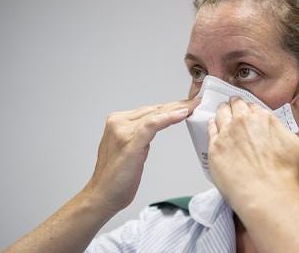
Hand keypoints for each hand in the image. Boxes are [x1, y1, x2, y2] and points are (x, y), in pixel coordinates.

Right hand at [83, 98, 199, 213]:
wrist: (103, 195)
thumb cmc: (117, 177)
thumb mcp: (131, 148)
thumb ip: (140, 134)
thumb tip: (158, 124)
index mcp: (118, 122)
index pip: (150, 110)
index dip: (170, 107)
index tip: (187, 104)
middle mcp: (118, 123)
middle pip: (154, 110)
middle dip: (177, 105)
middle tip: (195, 102)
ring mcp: (122, 131)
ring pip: (155, 115)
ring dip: (176, 109)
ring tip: (193, 106)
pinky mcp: (130, 142)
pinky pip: (152, 125)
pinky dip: (168, 118)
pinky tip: (181, 114)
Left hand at [207, 97, 298, 210]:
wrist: (267, 195)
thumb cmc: (285, 176)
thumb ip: (285, 135)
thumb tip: (280, 135)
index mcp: (265, 119)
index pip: (253, 107)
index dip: (251, 110)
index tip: (249, 113)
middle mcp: (244, 121)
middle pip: (236, 106)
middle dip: (235, 105)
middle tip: (234, 107)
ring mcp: (227, 133)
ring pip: (221, 113)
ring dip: (222, 111)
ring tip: (221, 112)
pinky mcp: (215, 148)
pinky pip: (210, 130)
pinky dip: (211, 125)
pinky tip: (212, 125)